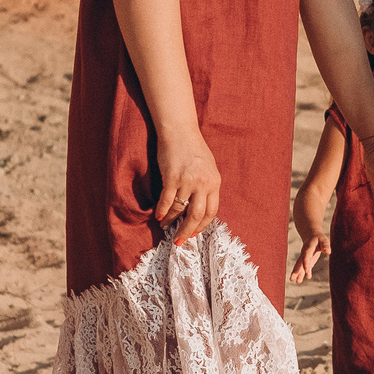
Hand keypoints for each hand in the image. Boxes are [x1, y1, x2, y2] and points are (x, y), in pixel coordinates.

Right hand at [154, 129, 221, 246]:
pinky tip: (159, 216)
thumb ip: (206, 186)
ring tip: (166, 226)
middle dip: (187, 231)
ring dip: (171, 221)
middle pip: (196, 216)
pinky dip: (162, 211)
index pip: (211, 212)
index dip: (202, 225)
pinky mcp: (172, 178)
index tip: (194, 233)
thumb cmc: (194, 149)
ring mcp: (187, 181)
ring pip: (179, 210)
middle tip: (180, 241)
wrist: (180, 131)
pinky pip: (166, 201)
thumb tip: (200, 207)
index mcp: (214, 183)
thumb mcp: (208, 168)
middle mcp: (203, 184)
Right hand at [289, 222, 327, 282]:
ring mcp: (304, 258)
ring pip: (299, 266)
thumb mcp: (323, 239)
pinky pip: (303, 268)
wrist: (311, 234)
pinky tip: (299, 280)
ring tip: (294, 281)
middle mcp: (304, 254)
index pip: (306, 257)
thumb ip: (326, 245)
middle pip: (299, 263)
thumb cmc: (319, 237)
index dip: (306, 263)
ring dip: (297, 274)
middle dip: (296, 271)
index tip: (306, 270)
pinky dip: (302, 274)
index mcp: (308, 248)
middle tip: (292, 279)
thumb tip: (328, 252)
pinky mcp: (307, 260)